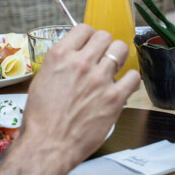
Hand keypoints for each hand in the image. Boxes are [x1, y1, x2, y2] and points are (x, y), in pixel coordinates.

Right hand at [0, 24, 139, 174]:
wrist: (48, 146)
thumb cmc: (41, 120)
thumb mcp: (41, 81)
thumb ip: (60, 65)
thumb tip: (71, 57)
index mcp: (60, 57)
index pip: (83, 29)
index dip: (88, 36)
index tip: (90, 44)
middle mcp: (80, 63)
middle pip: (104, 36)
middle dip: (104, 45)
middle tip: (103, 56)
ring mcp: (99, 79)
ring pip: (120, 49)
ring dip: (118, 57)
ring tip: (114, 68)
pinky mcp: (114, 97)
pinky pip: (133, 76)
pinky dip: (130, 79)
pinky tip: (124, 85)